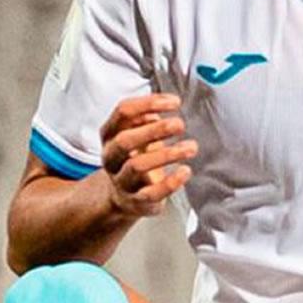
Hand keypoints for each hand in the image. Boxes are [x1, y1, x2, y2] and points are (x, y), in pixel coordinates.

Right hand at [99, 94, 196, 216]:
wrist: (124, 196)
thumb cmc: (136, 156)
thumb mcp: (138, 132)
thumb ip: (148, 115)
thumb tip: (167, 101)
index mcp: (110, 135)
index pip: (123, 112)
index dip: (148, 103)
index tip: (175, 102)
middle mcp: (111, 158)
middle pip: (125, 140)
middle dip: (154, 130)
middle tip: (180, 124)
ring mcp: (121, 181)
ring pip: (137, 167)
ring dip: (167, 154)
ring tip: (191, 147)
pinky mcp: (136, 201)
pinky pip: (151, 194)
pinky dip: (170, 183)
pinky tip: (185, 171)